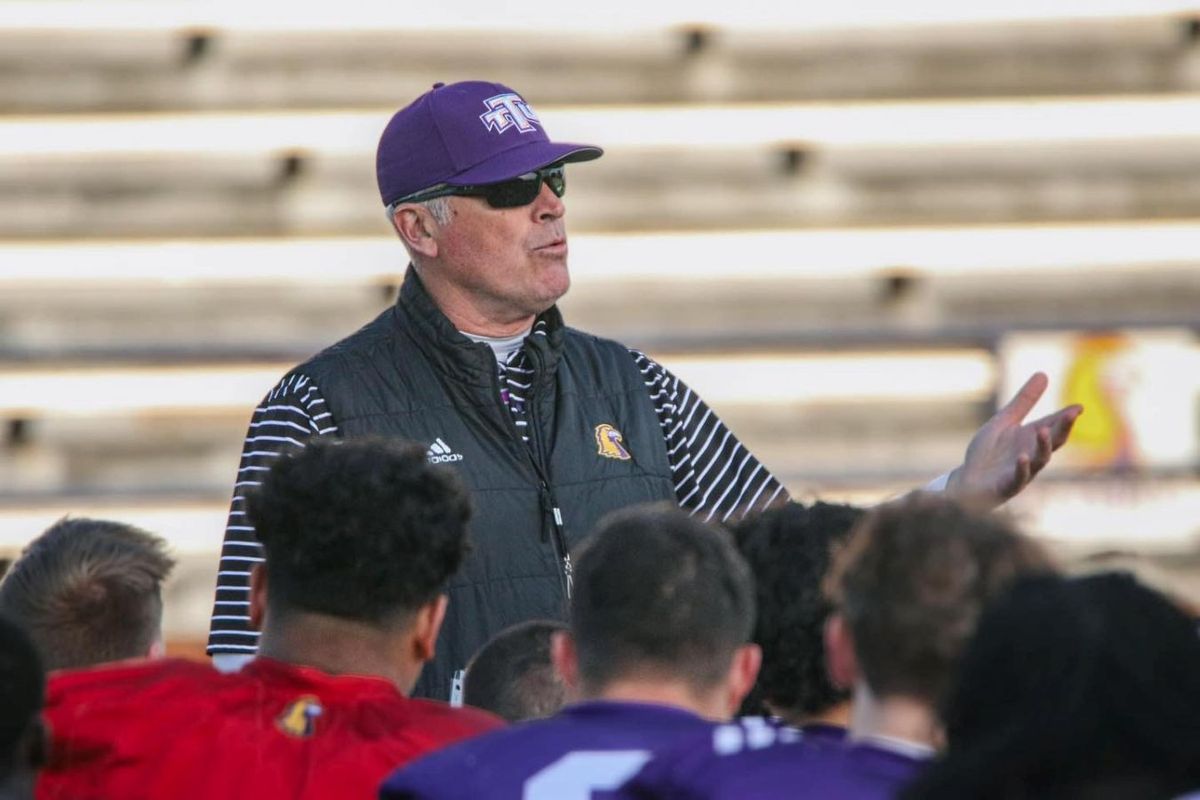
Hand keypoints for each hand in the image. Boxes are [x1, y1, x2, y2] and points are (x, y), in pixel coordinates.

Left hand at [947, 372, 1082, 504]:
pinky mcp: (1006, 486)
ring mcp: (1022, 471)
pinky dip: (1022, 469)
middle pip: (1053, 442)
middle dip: (1063, 428)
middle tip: (1072, 414)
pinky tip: (1022, 457)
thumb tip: (1043, 374)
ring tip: (1043, 430)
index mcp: (1031, 438)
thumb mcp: (1005, 421)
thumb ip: (1024, 401)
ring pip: (1039, 461)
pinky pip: (1018, 479)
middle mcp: (1031, 454)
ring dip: (1043, 447)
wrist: (968, 480)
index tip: (1079, 407)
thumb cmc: (988, 452)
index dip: (1066, 417)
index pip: (1053, 425)